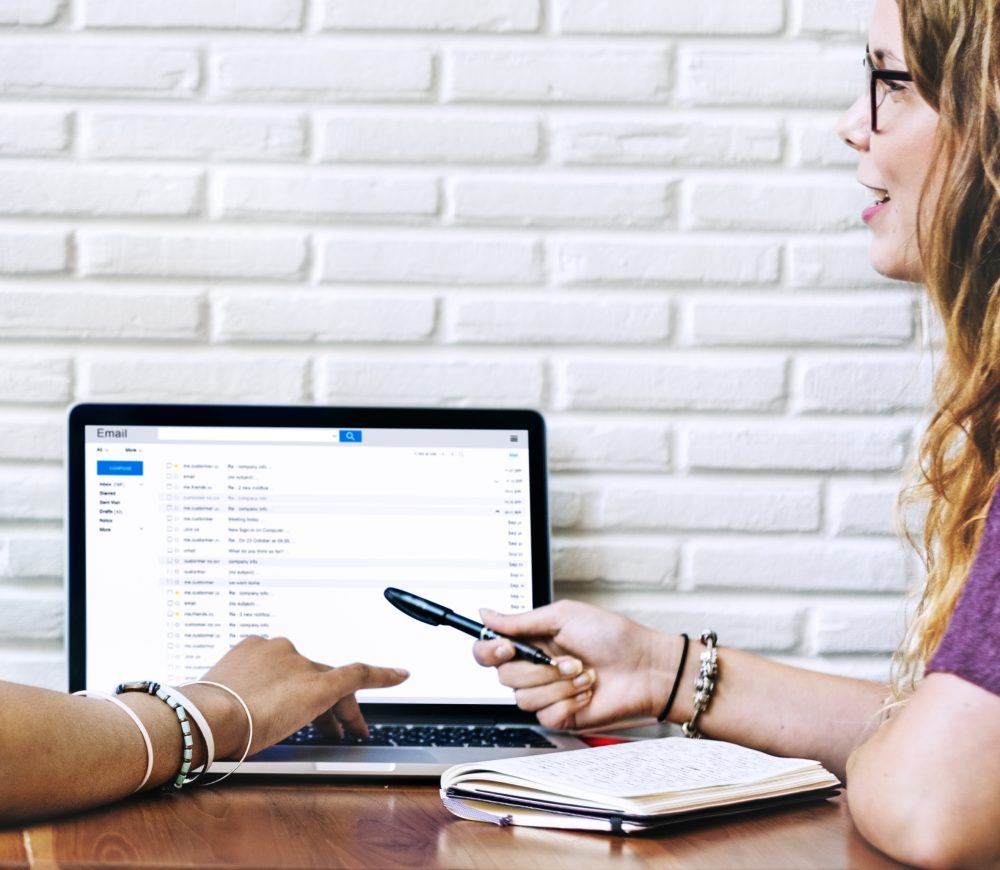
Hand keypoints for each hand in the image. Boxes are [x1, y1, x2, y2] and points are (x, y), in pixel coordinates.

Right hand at [188, 636, 408, 757]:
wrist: (206, 717)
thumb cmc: (200, 717)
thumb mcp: (214, 703)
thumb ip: (230, 702)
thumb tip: (224, 719)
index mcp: (252, 650)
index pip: (286, 668)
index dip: (297, 684)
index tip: (299, 695)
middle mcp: (280, 650)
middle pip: (312, 675)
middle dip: (323, 704)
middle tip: (332, 729)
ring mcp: (300, 664)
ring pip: (332, 682)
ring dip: (342, 709)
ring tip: (352, 733)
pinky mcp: (320, 682)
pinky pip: (358, 674)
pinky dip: (382, 674)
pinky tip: (400, 675)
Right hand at [473, 600, 677, 730]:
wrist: (644, 667)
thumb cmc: (612, 636)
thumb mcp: (564, 616)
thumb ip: (521, 621)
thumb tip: (486, 615)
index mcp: (531, 641)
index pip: (489, 651)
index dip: (489, 651)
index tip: (506, 647)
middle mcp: (535, 668)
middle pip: (504, 676)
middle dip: (538, 668)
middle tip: (567, 659)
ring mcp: (547, 693)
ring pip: (524, 698)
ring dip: (559, 684)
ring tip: (584, 674)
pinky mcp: (560, 716)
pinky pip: (545, 715)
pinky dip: (569, 702)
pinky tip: (587, 692)